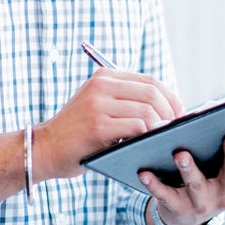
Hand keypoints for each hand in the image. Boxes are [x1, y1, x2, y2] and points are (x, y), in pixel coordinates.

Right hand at [35, 68, 183, 180]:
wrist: (44, 149)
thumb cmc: (78, 134)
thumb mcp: (100, 107)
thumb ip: (126, 102)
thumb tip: (169, 110)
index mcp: (105, 76)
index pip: (150, 81)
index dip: (171, 97)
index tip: (181, 114)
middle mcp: (102, 84)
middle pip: (152, 92)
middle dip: (171, 111)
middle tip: (178, 128)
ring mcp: (98, 104)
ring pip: (147, 109)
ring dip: (162, 125)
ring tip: (166, 138)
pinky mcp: (97, 125)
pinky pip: (136, 126)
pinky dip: (149, 135)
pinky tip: (151, 144)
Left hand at [141, 134, 224, 224]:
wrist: (185, 214)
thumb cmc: (208, 175)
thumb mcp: (221, 165)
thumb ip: (220, 140)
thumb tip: (212, 108)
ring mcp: (202, 204)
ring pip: (197, 186)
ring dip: (189, 169)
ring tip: (181, 154)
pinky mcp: (178, 208)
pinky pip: (166, 195)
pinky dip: (154, 184)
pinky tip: (145, 173)